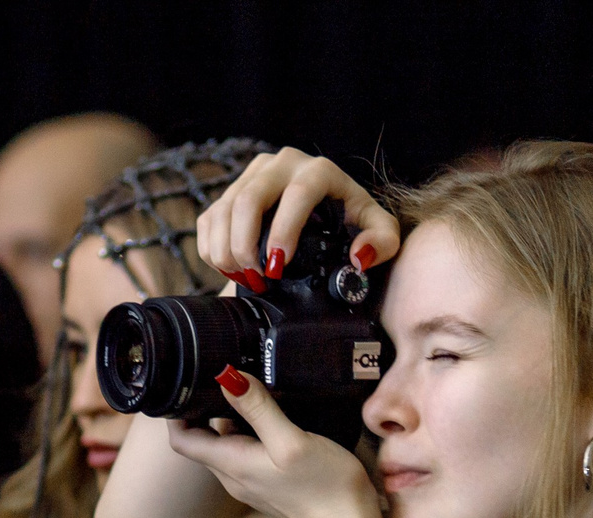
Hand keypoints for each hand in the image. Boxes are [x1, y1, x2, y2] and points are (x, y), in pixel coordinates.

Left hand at [167, 364, 386, 517]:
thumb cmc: (323, 484)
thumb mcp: (290, 440)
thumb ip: (258, 409)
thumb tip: (227, 378)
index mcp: (230, 464)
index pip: (182, 441)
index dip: (176, 414)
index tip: (187, 386)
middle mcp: (232, 476)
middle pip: (202, 440)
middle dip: (204, 410)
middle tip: (222, 378)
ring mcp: (249, 482)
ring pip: (226, 445)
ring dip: (231, 419)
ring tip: (251, 390)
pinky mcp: (267, 483)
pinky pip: (247, 453)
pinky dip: (250, 432)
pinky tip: (272, 416)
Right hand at [195, 146, 398, 285]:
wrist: (321, 215)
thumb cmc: (350, 223)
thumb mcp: (377, 231)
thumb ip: (382, 241)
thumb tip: (358, 255)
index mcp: (319, 170)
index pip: (297, 193)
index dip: (284, 230)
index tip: (277, 265)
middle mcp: (282, 164)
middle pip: (249, 198)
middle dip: (246, 244)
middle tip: (257, 278)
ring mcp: (252, 175)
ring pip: (224, 210)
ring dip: (227, 252)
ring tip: (245, 278)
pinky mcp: (229, 190)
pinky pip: (209, 220)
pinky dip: (212, 250)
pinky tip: (231, 269)